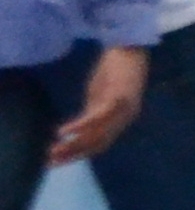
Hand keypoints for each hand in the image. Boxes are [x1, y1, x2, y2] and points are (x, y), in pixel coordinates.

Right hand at [50, 44, 147, 166]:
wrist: (129, 47)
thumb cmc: (114, 70)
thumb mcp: (99, 96)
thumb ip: (91, 112)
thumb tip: (77, 129)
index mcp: (120, 120)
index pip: (99, 145)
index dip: (78, 155)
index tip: (56, 162)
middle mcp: (125, 119)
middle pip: (97, 144)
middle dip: (72, 154)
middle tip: (50, 162)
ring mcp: (123, 109)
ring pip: (97, 134)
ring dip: (74, 144)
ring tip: (53, 150)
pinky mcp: (118, 97)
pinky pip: (98, 116)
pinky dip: (80, 126)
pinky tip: (63, 132)